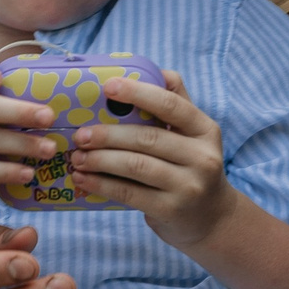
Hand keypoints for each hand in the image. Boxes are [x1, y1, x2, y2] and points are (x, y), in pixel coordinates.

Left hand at [66, 71, 234, 250]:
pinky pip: (129, 193)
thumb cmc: (191, 167)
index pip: (171, 105)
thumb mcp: (193, 135)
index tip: (107, 87)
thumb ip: (174, 101)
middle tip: (80, 134)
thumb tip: (146, 70)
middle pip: (147, 138)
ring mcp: (189, 186)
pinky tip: (83, 178)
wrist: (211, 218)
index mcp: (205, 129)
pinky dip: (102, 184)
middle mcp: (202, 157)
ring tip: (77, 157)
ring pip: (136, 166)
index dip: (138, 93)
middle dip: (108, 134)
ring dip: (100, 160)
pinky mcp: (171, 210)